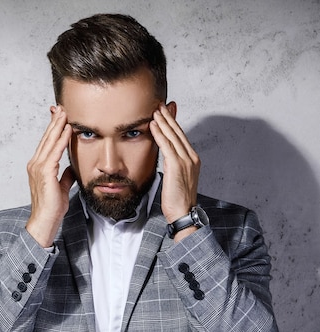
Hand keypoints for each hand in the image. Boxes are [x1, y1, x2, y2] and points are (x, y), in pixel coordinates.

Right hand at [26, 106, 75, 246]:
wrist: (45, 221)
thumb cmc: (52, 208)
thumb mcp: (61, 188)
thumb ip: (65, 176)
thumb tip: (71, 167)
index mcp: (38, 167)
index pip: (47, 143)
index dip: (53, 129)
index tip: (60, 117)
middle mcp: (35, 164)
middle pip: (46, 138)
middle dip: (55, 122)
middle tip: (62, 107)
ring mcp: (38, 168)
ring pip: (49, 142)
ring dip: (58, 126)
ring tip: (65, 113)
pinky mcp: (45, 173)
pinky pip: (55, 152)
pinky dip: (61, 140)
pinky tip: (67, 130)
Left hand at [150, 104, 200, 227]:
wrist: (183, 213)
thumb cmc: (178, 200)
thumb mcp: (176, 179)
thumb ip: (172, 165)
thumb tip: (166, 157)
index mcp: (193, 160)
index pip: (181, 137)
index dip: (173, 123)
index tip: (166, 112)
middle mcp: (191, 158)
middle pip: (178, 132)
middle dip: (168, 117)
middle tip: (159, 104)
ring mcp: (186, 161)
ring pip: (173, 136)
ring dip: (163, 121)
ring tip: (154, 110)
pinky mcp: (177, 166)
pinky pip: (166, 145)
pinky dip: (159, 134)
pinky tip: (153, 125)